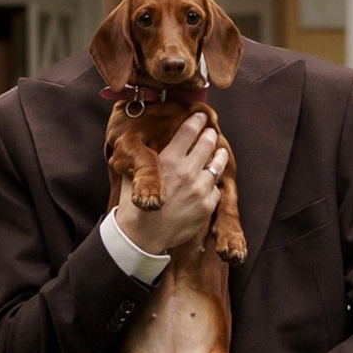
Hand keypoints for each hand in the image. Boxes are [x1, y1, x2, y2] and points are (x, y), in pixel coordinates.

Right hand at [117, 114, 227, 256]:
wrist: (140, 236)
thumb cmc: (134, 204)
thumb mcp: (133, 174)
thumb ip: (145, 158)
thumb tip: (145, 141)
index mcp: (168, 160)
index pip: (189, 131)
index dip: (197, 120)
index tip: (201, 115)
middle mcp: (186, 172)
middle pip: (208, 143)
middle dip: (210, 134)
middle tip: (211, 132)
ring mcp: (199, 190)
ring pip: (218, 164)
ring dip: (219, 156)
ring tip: (219, 152)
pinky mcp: (207, 206)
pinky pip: (216, 189)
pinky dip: (213, 184)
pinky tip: (209, 182)